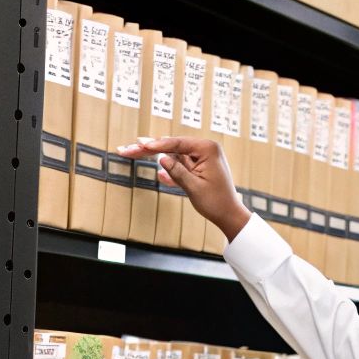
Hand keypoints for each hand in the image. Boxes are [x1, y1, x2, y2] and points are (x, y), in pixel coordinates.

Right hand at [118, 136, 251, 241]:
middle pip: (172, 146)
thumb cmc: (217, 202)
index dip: (156, 145)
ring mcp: (201, 159)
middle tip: (128, 148)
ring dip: (154, 157)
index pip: (177, 143)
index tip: (140, 144)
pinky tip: (157, 172)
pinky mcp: (198, 168)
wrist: (229, 215)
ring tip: (133, 152)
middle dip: (149, 149)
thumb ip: (177, 171)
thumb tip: (161, 158)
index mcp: (208, 149)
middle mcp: (205, 150)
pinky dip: (168, 170)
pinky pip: (179, 166)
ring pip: (173, 155)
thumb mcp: (193, 187)